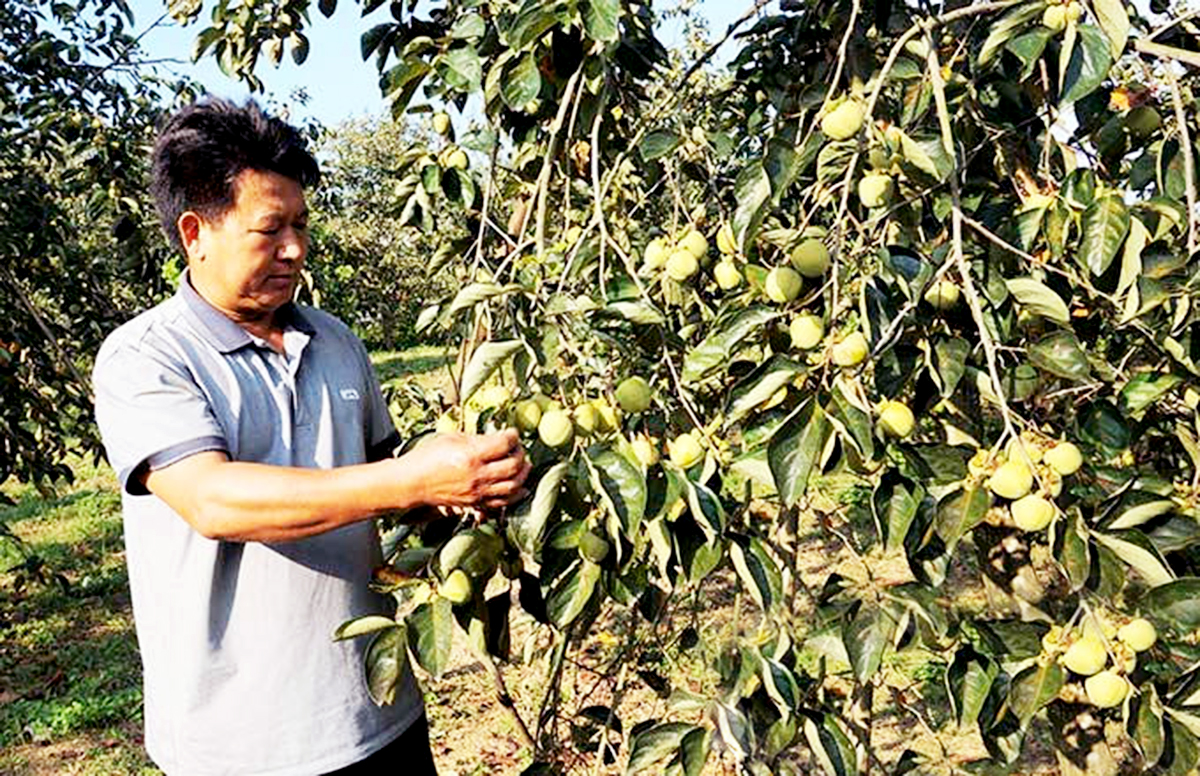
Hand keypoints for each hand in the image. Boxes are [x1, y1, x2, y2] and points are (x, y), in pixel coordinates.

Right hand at [396, 428, 530, 509]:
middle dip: (521, 453)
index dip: (513, 436)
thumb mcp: (452, 438)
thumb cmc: (429, 457)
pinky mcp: (476, 503)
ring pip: (514, 485)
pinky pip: (503, 502)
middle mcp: (477, 476)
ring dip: (523, 474)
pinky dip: (516, 494)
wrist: (413, 483)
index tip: (512, 433)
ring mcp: (478, 492)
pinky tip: (521, 487)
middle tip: (518, 448)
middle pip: (514, 465)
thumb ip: (478, 439)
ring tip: (524, 465)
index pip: (504, 444)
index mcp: (471, 455)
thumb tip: (498, 438)